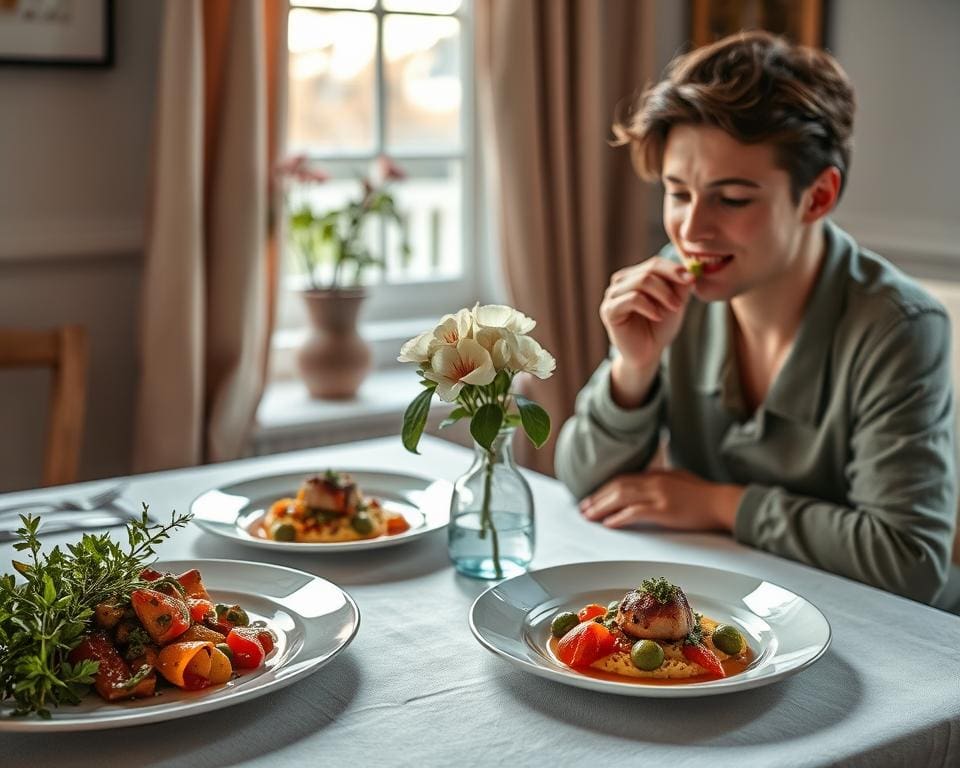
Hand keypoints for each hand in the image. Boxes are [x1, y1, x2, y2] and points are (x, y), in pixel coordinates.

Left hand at [579, 469, 743, 531]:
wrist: (722, 503)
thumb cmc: (703, 494)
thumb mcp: (678, 479)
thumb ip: (659, 479)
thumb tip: (642, 481)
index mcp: (656, 474)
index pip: (623, 478)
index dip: (604, 487)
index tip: (592, 497)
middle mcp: (654, 481)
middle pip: (617, 486)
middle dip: (597, 497)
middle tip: (583, 508)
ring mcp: (658, 495)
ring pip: (621, 497)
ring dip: (602, 507)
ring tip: (589, 516)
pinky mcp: (663, 510)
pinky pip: (634, 512)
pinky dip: (618, 517)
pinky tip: (608, 523)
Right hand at [600, 257, 694, 371]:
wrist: (647, 353)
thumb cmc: (659, 328)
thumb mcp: (675, 303)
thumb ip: (681, 287)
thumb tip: (690, 271)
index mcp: (634, 276)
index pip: (654, 263)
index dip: (674, 269)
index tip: (692, 279)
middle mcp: (620, 282)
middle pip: (649, 269)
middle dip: (671, 282)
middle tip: (683, 300)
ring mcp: (613, 295)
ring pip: (642, 281)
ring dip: (663, 294)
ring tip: (674, 309)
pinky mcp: (609, 310)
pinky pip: (633, 299)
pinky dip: (649, 306)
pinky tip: (658, 317)